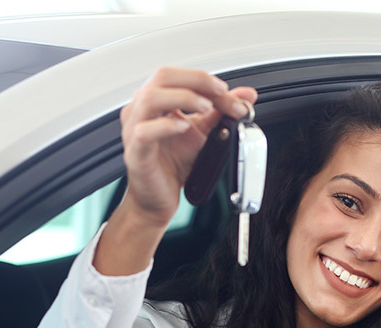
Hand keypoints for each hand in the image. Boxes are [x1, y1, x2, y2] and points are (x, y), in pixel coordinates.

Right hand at [118, 67, 257, 227]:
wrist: (159, 198)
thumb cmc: (173, 165)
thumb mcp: (204, 133)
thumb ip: (222, 112)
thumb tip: (246, 96)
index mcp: (155, 101)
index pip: (178, 76)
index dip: (205, 79)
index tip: (227, 91)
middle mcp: (141, 111)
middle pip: (163, 76)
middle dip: (197, 81)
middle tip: (220, 93)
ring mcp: (134, 130)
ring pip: (150, 98)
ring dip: (184, 97)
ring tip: (205, 107)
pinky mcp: (135, 153)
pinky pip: (145, 132)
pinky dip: (167, 126)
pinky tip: (185, 127)